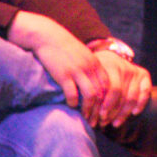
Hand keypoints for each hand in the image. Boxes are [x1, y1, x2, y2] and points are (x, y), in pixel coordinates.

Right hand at [10, 11, 118, 125]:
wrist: (48, 36)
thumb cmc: (64, 47)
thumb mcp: (83, 54)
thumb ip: (90, 67)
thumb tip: (94, 84)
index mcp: (95, 63)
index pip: (108, 85)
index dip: (107, 100)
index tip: (104, 110)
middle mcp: (89, 67)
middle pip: (101, 93)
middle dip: (99, 110)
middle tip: (96, 120)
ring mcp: (77, 71)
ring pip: (90, 96)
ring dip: (88, 110)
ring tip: (85, 117)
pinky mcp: (63, 75)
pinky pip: (72, 94)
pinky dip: (73, 103)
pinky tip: (71, 105)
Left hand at [92, 44, 151, 127]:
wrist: (108, 56)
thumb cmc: (96, 71)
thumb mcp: (90, 75)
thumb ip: (90, 89)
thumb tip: (86, 113)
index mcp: (108, 65)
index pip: (108, 90)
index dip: (104, 106)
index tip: (98, 118)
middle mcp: (123, 67)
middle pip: (120, 95)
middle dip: (111, 112)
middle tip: (104, 122)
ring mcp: (134, 71)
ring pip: (131, 97)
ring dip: (123, 113)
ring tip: (115, 123)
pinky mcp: (143, 75)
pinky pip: (145, 92)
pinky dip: (141, 104)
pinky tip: (134, 113)